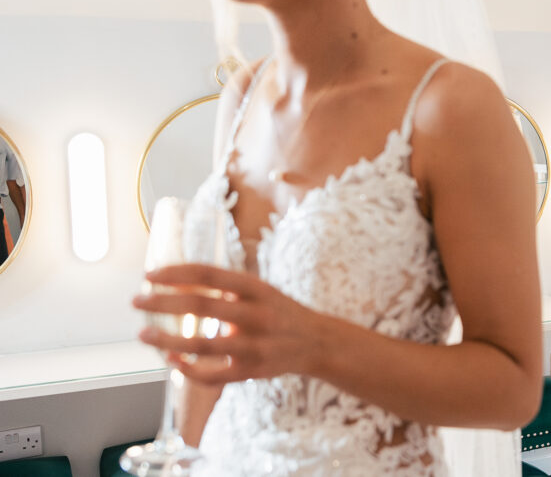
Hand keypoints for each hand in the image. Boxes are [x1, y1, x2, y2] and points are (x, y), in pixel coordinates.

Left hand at [133, 263, 323, 383]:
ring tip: (143, 333)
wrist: (317, 342)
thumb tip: (176, 284)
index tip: (149, 275)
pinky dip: (187, 369)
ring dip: (167, 339)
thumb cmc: (279, 312)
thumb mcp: (260, 290)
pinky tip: (171, 359)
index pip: (209, 273)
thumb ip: (225, 288)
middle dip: (163, 301)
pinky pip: (213, 374)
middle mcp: (256, 314)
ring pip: (202, 344)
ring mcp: (255, 344)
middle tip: (136, 301)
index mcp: (257, 287)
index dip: (176, 273)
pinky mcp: (252, 370)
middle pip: (201, 304)